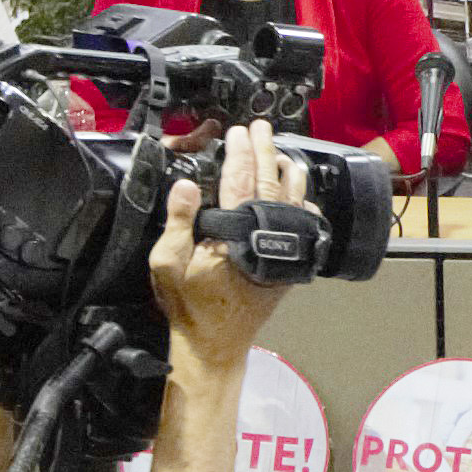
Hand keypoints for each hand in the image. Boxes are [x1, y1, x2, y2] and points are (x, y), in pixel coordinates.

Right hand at [149, 126, 305, 363]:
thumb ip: (178, 222)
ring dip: (288, 173)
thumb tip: (186, 184)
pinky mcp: (289, 265)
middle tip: (262, 127)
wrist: (214, 345)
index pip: (239, 181)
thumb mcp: (168, 263)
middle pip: (269, 183)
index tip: (238, 132)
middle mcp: (265, 239)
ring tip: (283, 152)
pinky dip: (303, 205)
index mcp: (235, 234)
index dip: (239, 152)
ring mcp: (282, 252)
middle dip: (265, 151)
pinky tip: (302, 195)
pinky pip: (302, 227)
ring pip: (292, 202)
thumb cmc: (189, 307)